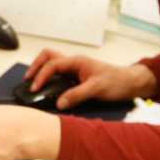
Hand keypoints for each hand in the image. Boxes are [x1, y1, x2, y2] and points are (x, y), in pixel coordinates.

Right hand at [25, 49, 156, 108]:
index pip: (52, 64)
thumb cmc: (117, 81)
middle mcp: (74, 63)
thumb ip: (77, 95)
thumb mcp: (97, 88)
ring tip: (34, 84)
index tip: (34, 88)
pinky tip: (48, 90)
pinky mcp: (77, 78)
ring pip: (52, 64)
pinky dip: (50, 80)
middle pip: (48, 57)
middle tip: (28, 80)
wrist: (130, 84)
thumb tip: (59, 103)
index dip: (41, 76)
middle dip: (36, 66)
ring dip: (42, 71)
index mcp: (77, 61)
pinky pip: (59, 75)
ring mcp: (75, 70)